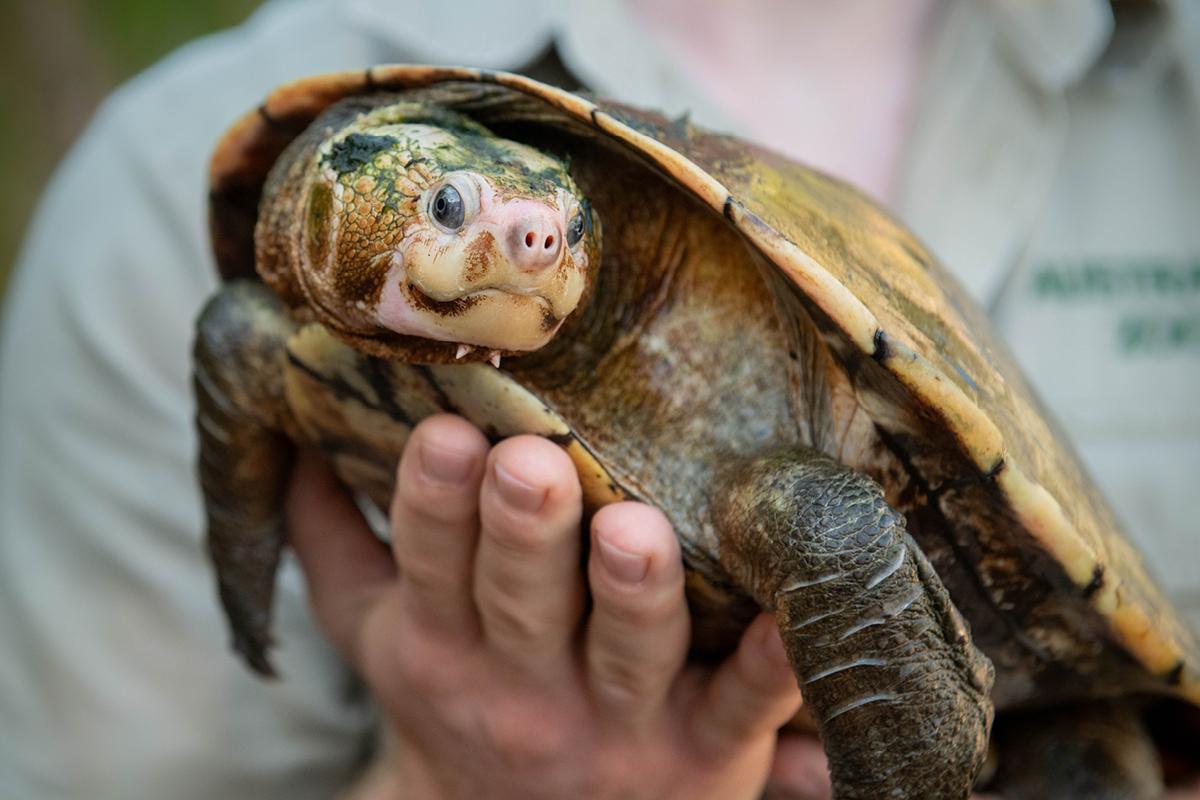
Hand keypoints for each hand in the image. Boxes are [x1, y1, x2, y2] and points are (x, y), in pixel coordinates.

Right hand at [286, 414, 803, 799]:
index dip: (434, 499)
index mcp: (443, 642)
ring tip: (633, 528)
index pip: (431, 561)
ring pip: (629, 650)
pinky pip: (744, 704)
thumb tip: (287, 437)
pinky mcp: (703, 754)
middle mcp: (525, 683)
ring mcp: (619, 722)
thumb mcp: (373, 632)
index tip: (446, 430)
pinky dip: (768, 665)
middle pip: (523, 601)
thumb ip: (330, 541)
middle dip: (523, 531)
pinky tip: (784, 615)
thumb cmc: (449, 704)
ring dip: (632, 590)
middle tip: (529, 464)